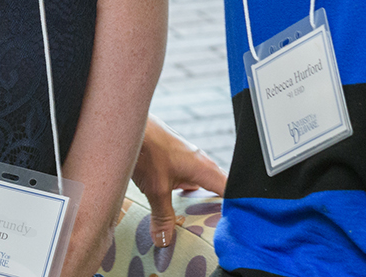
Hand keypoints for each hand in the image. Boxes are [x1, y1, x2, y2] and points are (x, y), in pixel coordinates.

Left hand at [131, 118, 226, 248]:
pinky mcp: (176, 159)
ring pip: (202, 184)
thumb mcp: (156, 190)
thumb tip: (165, 240)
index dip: (236, 209)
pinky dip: (186, 192)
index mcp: (205, 169)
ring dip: (200, 200)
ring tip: (197, 220)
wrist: (129, 126)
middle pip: (219, 189)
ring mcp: (188, 159)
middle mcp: (201, 163)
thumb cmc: (148, 149)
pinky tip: (176, 202)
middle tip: (215, 228)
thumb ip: (163, 216)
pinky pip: (188, 179)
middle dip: (218, 208)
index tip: (234, 226)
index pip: (232, 191)